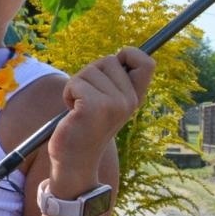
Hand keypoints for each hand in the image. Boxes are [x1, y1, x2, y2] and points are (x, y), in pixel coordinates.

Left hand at [48, 48, 153, 191]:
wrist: (74, 161)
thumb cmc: (84, 128)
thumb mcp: (107, 103)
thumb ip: (115, 83)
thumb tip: (120, 54)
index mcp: (135, 97)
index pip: (147, 62)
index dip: (129, 54)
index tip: (114, 65)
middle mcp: (129, 100)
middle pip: (108, 60)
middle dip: (89, 74)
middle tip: (85, 98)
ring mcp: (114, 104)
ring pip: (89, 70)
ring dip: (75, 85)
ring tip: (78, 107)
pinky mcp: (94, 107)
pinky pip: (75, 83)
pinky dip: (67, 93)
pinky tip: (71, 111)